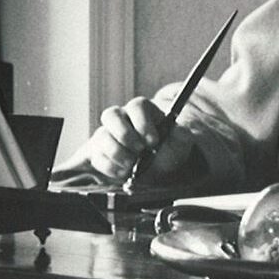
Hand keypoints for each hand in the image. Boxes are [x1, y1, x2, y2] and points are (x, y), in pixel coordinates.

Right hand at [80, 96, 199, 185]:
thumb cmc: (168, 150)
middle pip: (111, 115)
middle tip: (139, 151)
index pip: (137, 106)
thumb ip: (181, 134)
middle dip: (125, 135)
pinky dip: (111, 167)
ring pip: (102, 136)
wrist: (159, 170)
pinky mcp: (100, 153)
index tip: (153, 142)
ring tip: (132, 165)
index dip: (143, 123)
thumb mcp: (180, 142)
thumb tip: (176, 130)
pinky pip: (97, 157)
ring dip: (118, 153)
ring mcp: (108, 135)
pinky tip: (124, 173)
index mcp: (143, 111)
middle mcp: (122, 119)